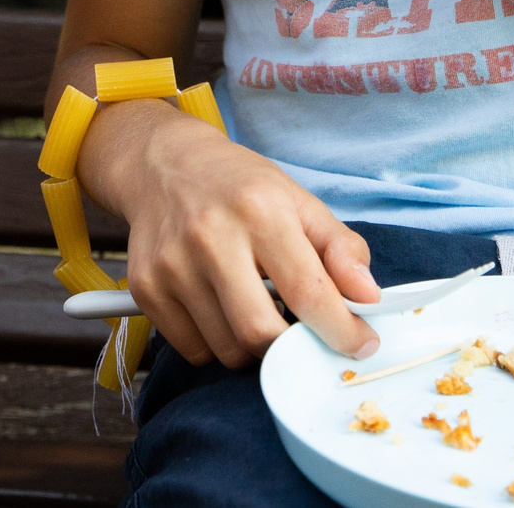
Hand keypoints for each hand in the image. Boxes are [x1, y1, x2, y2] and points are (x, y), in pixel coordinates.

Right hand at [94, 103, 380, 368]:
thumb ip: (340, 248)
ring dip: (251, 346)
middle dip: (290, 346)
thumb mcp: (297, 200)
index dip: (341, 331)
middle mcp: (210, 236)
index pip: (308, 292)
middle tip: (299, 331)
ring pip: (225, 350)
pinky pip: (192, 349)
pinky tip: (218, 307)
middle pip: (260, 333)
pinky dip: (215, 344)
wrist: (161, 163)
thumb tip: (369, 297)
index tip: (360, 345)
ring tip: (254, 308)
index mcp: (259, 210)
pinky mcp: (145, 286)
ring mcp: (172, 264)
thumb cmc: (238, 185)